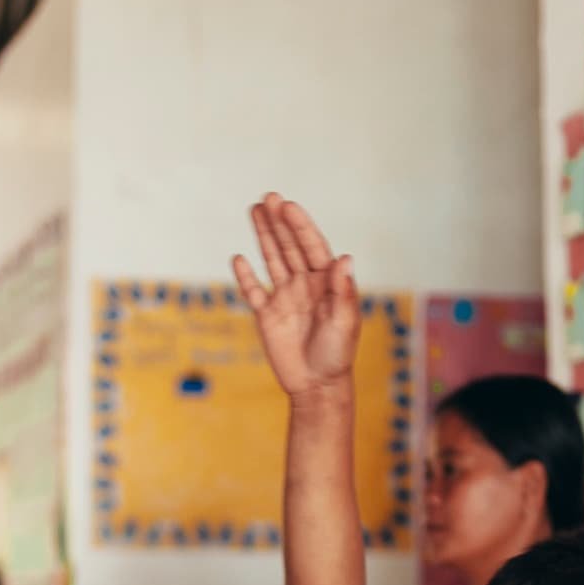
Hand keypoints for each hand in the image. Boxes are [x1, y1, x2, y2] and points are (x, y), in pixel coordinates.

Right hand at [233, 194, 360, 399]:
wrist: (317, 387)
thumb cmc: (337, 355)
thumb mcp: (345, 322)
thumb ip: (343, 291)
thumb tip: (345, 258)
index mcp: (326, 282)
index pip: (312, 246)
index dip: (299, 225)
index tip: (287, 205)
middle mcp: (305, 284)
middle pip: (289, 246)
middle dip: (279, 222)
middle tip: (267, 197)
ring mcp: (285, 298)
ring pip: (272, 260)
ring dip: (264, 236)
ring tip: (254, 210)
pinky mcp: (267, 315)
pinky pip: (254, 291)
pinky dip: (245, 276)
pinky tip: (238, 258)